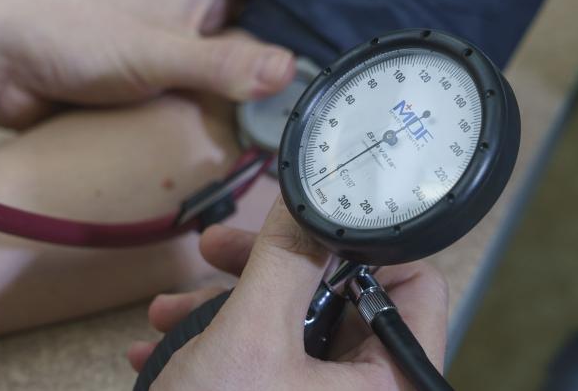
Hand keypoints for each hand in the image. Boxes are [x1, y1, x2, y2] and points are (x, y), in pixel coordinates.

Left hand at [0, 0, 294, 130]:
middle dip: (276, 88)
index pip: (275, 9)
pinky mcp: (153, 87)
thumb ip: (224, 65)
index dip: (303, 43)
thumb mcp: (158, 52)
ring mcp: (174, 54)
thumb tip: (291, 74)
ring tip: (288, 144)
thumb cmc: (75, 35)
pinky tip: (240, 150)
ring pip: (226, 84)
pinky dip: (212, 125)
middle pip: (255, 53)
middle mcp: (195, 17)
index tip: (335, 82)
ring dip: (244, 112)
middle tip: (316, 127)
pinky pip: (196, 106)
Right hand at [127, 197, 448, 389]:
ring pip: (293, 333)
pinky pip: (269, 368)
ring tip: (169, 311)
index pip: (414, 288)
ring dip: (228, 310)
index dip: (362, 247)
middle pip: (340, 305)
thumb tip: (307, 205)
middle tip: (219, 251)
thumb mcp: (250, 338)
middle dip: (267, 274)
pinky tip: (163, 347)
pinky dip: (223, 350)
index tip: (307, 225)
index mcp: (390, 385)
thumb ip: (284, 261)